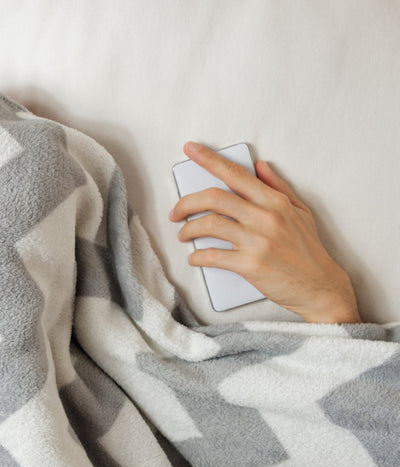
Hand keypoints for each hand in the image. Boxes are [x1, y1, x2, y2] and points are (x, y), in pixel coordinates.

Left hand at [169, 142, 360, 323]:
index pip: (236, 174)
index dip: (209, 159)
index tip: (190, 149)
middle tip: (176, 212)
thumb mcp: (300, 212)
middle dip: (186, 203)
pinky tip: (195, 258)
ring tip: (184, 235)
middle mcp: (264, 217)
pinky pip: (212, 256)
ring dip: (188, 230)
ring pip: (209, 224)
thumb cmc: (308, 250)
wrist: (319, 286)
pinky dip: (196, 257)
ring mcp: (257, 241)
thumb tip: (259, 166)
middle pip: (214, 198)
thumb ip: (278, 187)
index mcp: (274, 202)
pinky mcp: (249, 265)